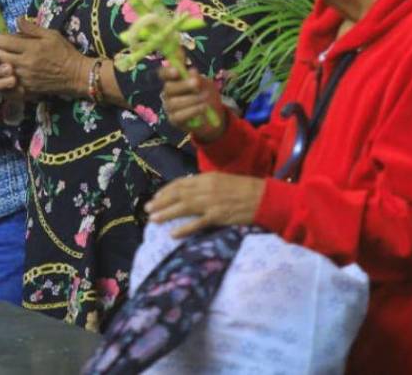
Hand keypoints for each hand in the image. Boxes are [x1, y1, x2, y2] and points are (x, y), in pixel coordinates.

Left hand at [0, 17, 86, 98]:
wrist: (76, 75)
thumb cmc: (65, 52)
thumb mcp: (51, 35)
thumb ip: (32, 28)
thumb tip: (17, 19)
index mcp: (30, 48)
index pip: (1, 41)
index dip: (0, 38)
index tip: (6, 39)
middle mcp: (24, 63)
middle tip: (3, 50)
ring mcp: (24, 78)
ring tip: (5, 62)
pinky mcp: (26, 89)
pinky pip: (7, 85)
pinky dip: (4, 79)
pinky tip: (11, 74)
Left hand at [145, 172, 266, 237]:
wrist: (263, 198)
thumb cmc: (245, 189)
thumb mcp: (223, 180)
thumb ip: (206, 185)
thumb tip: (190, 190)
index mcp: (207, 178)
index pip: (181, 183)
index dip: (166, 190)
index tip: (156, 197)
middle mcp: (206, 188)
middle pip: (178, 195)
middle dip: (161, 202)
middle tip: (147, 209)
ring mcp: (211, 203)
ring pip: (183, 208)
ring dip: (166, 214)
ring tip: (153, 219)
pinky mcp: (217, 217)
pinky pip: (196, 224)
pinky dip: (183, 229)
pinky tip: (173, 234)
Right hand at [158, 64, 226, 142]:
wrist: (214, 116)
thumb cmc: (207, 95)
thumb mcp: (206, 84)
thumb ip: (198, 78)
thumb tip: (192, 71)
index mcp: (173, 81)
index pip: (163, 74)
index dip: (167, 71)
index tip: (177, 71)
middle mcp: (168, 93)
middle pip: (168, 88)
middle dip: (183, 85)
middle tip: (197, 83)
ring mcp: (169, 107)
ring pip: (173, 103)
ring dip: (191, 99)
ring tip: (205, 99)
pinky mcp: (174, 120)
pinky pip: (179, 116)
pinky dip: (192, 111)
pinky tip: (203, 108)